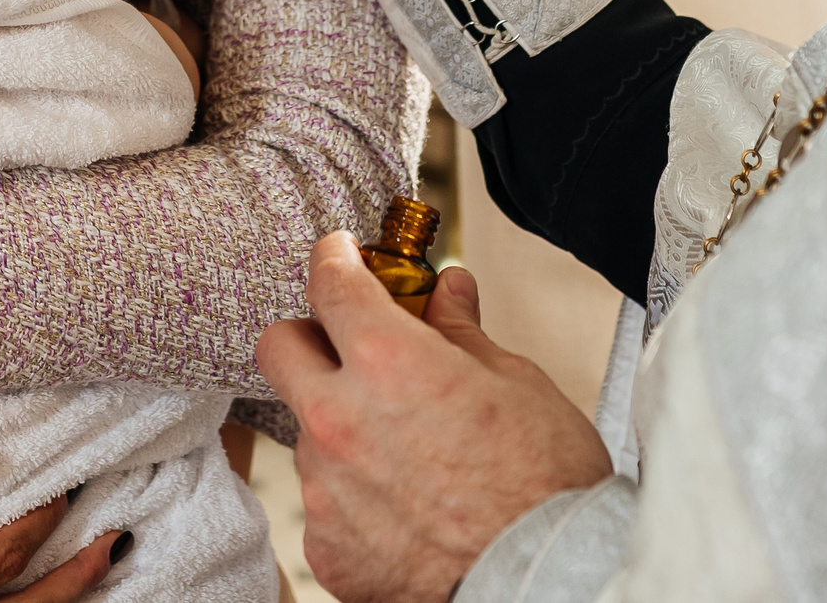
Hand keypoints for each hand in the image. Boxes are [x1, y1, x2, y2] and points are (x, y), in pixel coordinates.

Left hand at [257, 235, 611, 602]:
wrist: (547, 581)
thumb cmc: (546, 488)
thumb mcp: (515, 384)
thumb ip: (461, 333)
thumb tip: (447, 293)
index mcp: (387, 362)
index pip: (330, 282)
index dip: (335, 258)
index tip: (341, 255)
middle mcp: (339, 420)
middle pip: (279, 346)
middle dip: (308, 334)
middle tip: (348, 343)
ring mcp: (325, 488)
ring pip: (307, 431)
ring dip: (341, 424)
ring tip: (407, 449)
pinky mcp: (326, 546)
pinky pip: (325, 501)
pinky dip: (355, 494)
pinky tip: (405, 504)